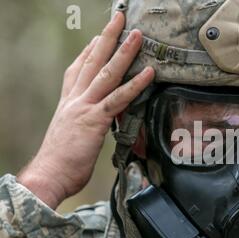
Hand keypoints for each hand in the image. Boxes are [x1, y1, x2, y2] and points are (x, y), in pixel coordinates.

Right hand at [17, 12, 154, 208]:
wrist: (48, 175)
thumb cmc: (61, 161)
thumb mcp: (71, 135)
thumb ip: (85, 123)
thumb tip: (97, 124)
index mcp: (68, 103)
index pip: (78, 70)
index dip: (88, 51)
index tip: (98, 37)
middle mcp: (75, 100)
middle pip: (92, 62)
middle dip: (106, 38)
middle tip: (119, 19)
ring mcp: (85, 108)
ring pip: (106, 73)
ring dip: (124, 52)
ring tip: (137, 35)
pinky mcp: (95, 121)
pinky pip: (118, 99)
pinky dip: (135, 84)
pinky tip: (148, 72)